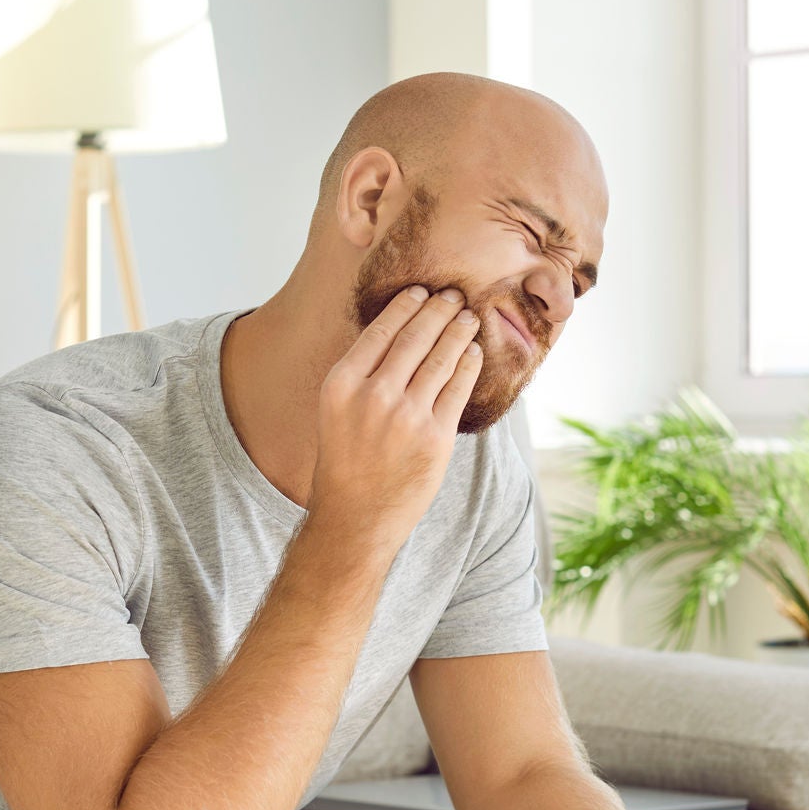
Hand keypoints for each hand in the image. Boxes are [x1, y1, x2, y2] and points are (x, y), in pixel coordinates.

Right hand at [309, 284, 481, 542]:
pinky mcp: (436, 437)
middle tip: (453, 295)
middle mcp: (373, 395)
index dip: (405, 305)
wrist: (355, 518)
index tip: (420, 291)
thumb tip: (398, 331)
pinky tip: (473, 351)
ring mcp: (407, 416)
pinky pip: (459, 387)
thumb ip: (361, 375)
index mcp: (341, 384)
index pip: (380, 329)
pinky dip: (469, 363)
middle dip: (438, 309)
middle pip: (415, 337)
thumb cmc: (345, 462)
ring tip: (468, 317)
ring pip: (442, 357)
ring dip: (459, 330)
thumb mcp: (335, 411)